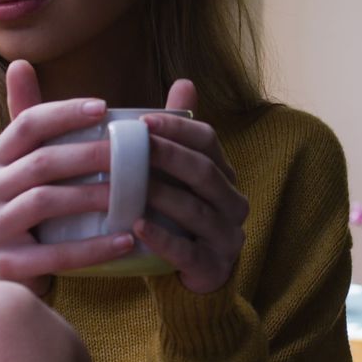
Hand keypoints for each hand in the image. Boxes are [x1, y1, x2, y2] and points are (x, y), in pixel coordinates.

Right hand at [0, 60, 135, 295]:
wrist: (20, 268)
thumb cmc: (38, 204)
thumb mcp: (36, 160)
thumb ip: (37, 117)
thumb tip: (20, 61)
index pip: (27, 123)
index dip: (65, 113)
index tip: (106, 108)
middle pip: (41, 162)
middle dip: (90, 154)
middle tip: (134, 152)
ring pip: (44, 202)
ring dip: (93, 196)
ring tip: (133, 193)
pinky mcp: (7, 265)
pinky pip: (54, 254)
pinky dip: (93, 248)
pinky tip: (127, 239)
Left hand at [135, 80, 248, 293]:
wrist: (191, 279)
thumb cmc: (178, 219)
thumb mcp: (178, 176)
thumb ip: (178, 135)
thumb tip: (184, 81)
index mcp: (224, 174)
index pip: (208, 141)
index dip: (177, 129)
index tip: (141, 121)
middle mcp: (232, 202)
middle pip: (204, 171)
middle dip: (169, 156)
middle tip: (134, 145)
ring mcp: (226, 236)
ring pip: (196, 209)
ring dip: (161, 195)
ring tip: (128, 185)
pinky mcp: (213, 267)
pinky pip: (188, 251)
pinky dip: (162, 238)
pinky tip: (136, 227)